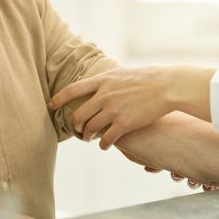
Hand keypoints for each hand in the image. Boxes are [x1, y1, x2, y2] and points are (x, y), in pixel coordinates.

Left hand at [48, 66, 214, 149]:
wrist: (167, 86)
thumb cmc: (148, 78)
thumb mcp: (123, 73)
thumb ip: (108, 81)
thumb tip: (100, 85)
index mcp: (102, 80)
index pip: (72, 90)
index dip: (58, 99)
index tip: (51, 106)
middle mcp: (104, 95)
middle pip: (78, 115)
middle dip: (75, 126)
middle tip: (78, 131)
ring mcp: (113, 110)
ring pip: (90, 129)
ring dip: (88, 137)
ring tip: (90, 139)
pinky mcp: (124, 123)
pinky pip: (106, 139)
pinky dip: (103, 145)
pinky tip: (106, 146)